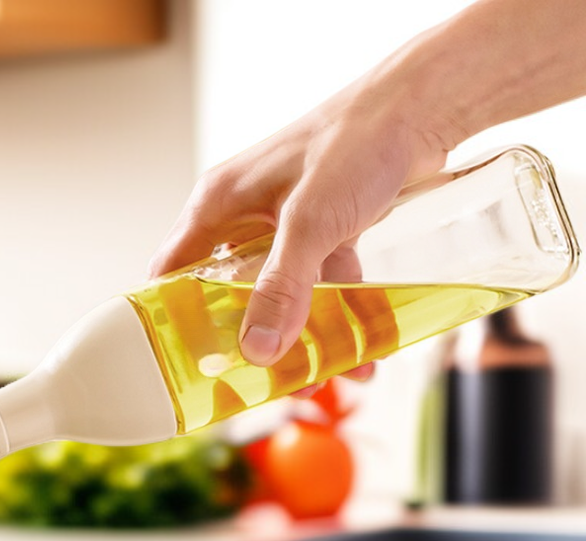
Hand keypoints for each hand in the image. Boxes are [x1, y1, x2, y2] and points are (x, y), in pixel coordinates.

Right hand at [148, 59, 454, 367]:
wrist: (419, 109)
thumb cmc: (353, 140)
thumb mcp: (309, 222)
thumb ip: (282, 288)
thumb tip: (258, 349)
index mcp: (218, 205)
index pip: (172, 270)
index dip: (174, 316)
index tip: (186, 360)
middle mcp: (245, 217)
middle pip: (229, 291)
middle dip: (247, 337)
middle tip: (259, 378)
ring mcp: (285, 225)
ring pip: (279, 293)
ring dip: (299, 334)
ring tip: (322, 374)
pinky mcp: (322, 231)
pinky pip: (319, 282)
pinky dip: (336, 313)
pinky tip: (361, 348)